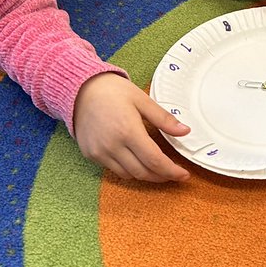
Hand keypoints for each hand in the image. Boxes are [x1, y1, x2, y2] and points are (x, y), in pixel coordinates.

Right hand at [73, 72, 190, 182]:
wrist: (80, 89)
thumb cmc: (113, 91)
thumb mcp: (142, 100)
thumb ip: (164, 119)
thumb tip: (185, 131)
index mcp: (128, 131)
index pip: (155, 160)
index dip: (172, 171)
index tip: (184, 174)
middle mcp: (112, 146)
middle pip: (143, 172)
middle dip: (161, 176)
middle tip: (174, 173)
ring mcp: (99, 152)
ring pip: (128, 175)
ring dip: (145, 175)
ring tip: (158, 168)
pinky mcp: (91, 154)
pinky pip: (114, 170)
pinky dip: (129, 170)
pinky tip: (137, 161)